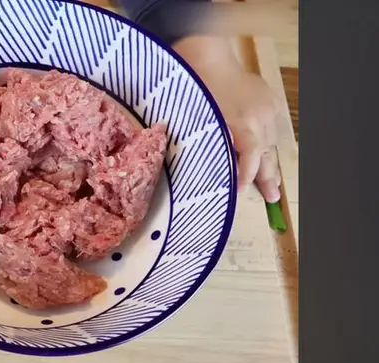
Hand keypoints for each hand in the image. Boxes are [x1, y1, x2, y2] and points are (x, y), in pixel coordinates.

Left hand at [173, 36, 282, 202]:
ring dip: (270, 162)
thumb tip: (211, 171)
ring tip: (272, 184)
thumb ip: (209, 145)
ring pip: (271, 142)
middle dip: (267, 177)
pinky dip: (268, 142)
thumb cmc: (194, 91)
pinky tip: (268, 158)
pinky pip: (272, 128)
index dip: (247, 175)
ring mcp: (268, 108)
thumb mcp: (197, 122)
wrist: (208, 59)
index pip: (251, 156)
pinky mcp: (272, 101)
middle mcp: (260, 116)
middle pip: (266, 152)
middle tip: (271, 197)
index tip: (240, 190)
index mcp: (241, 121)